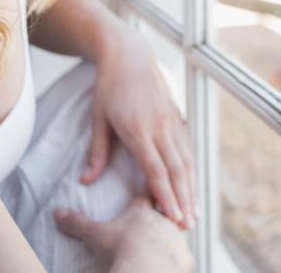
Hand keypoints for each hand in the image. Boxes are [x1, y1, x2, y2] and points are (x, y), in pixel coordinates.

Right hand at [54, 197, 192, 272]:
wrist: (147, 268)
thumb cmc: (122, 246)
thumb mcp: (96, 234)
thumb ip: (78, 222)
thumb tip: (57, 212)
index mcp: (144, 209)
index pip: (148, 189)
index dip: (150, 184)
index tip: (153, 174)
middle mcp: (164, 218)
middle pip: (169, 206)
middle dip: (169, 204)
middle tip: (169, 205)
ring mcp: (176, 238)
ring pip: (179, 229)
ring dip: (177, 230)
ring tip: (176, 230)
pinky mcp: (184, 258)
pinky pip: (184, 255)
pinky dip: (180, 256)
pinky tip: (179, 259)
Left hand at [82, 20, 195, 229]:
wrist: (129, 55)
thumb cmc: (109, 86)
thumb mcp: (98, 118)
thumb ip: (97, 151)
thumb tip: (87, 181)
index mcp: (138, 130)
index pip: (155, 170)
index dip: (164, 195)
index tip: (171, 216)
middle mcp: (160, 127)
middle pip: (176, 170)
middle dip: (183, 199)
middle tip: (188, 224)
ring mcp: (171, 121)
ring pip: (186, 160)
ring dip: (190, 187)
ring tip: (193, 211)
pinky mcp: (176, 116)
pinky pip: (187, 147)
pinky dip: (191, 168)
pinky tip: (191, 183)